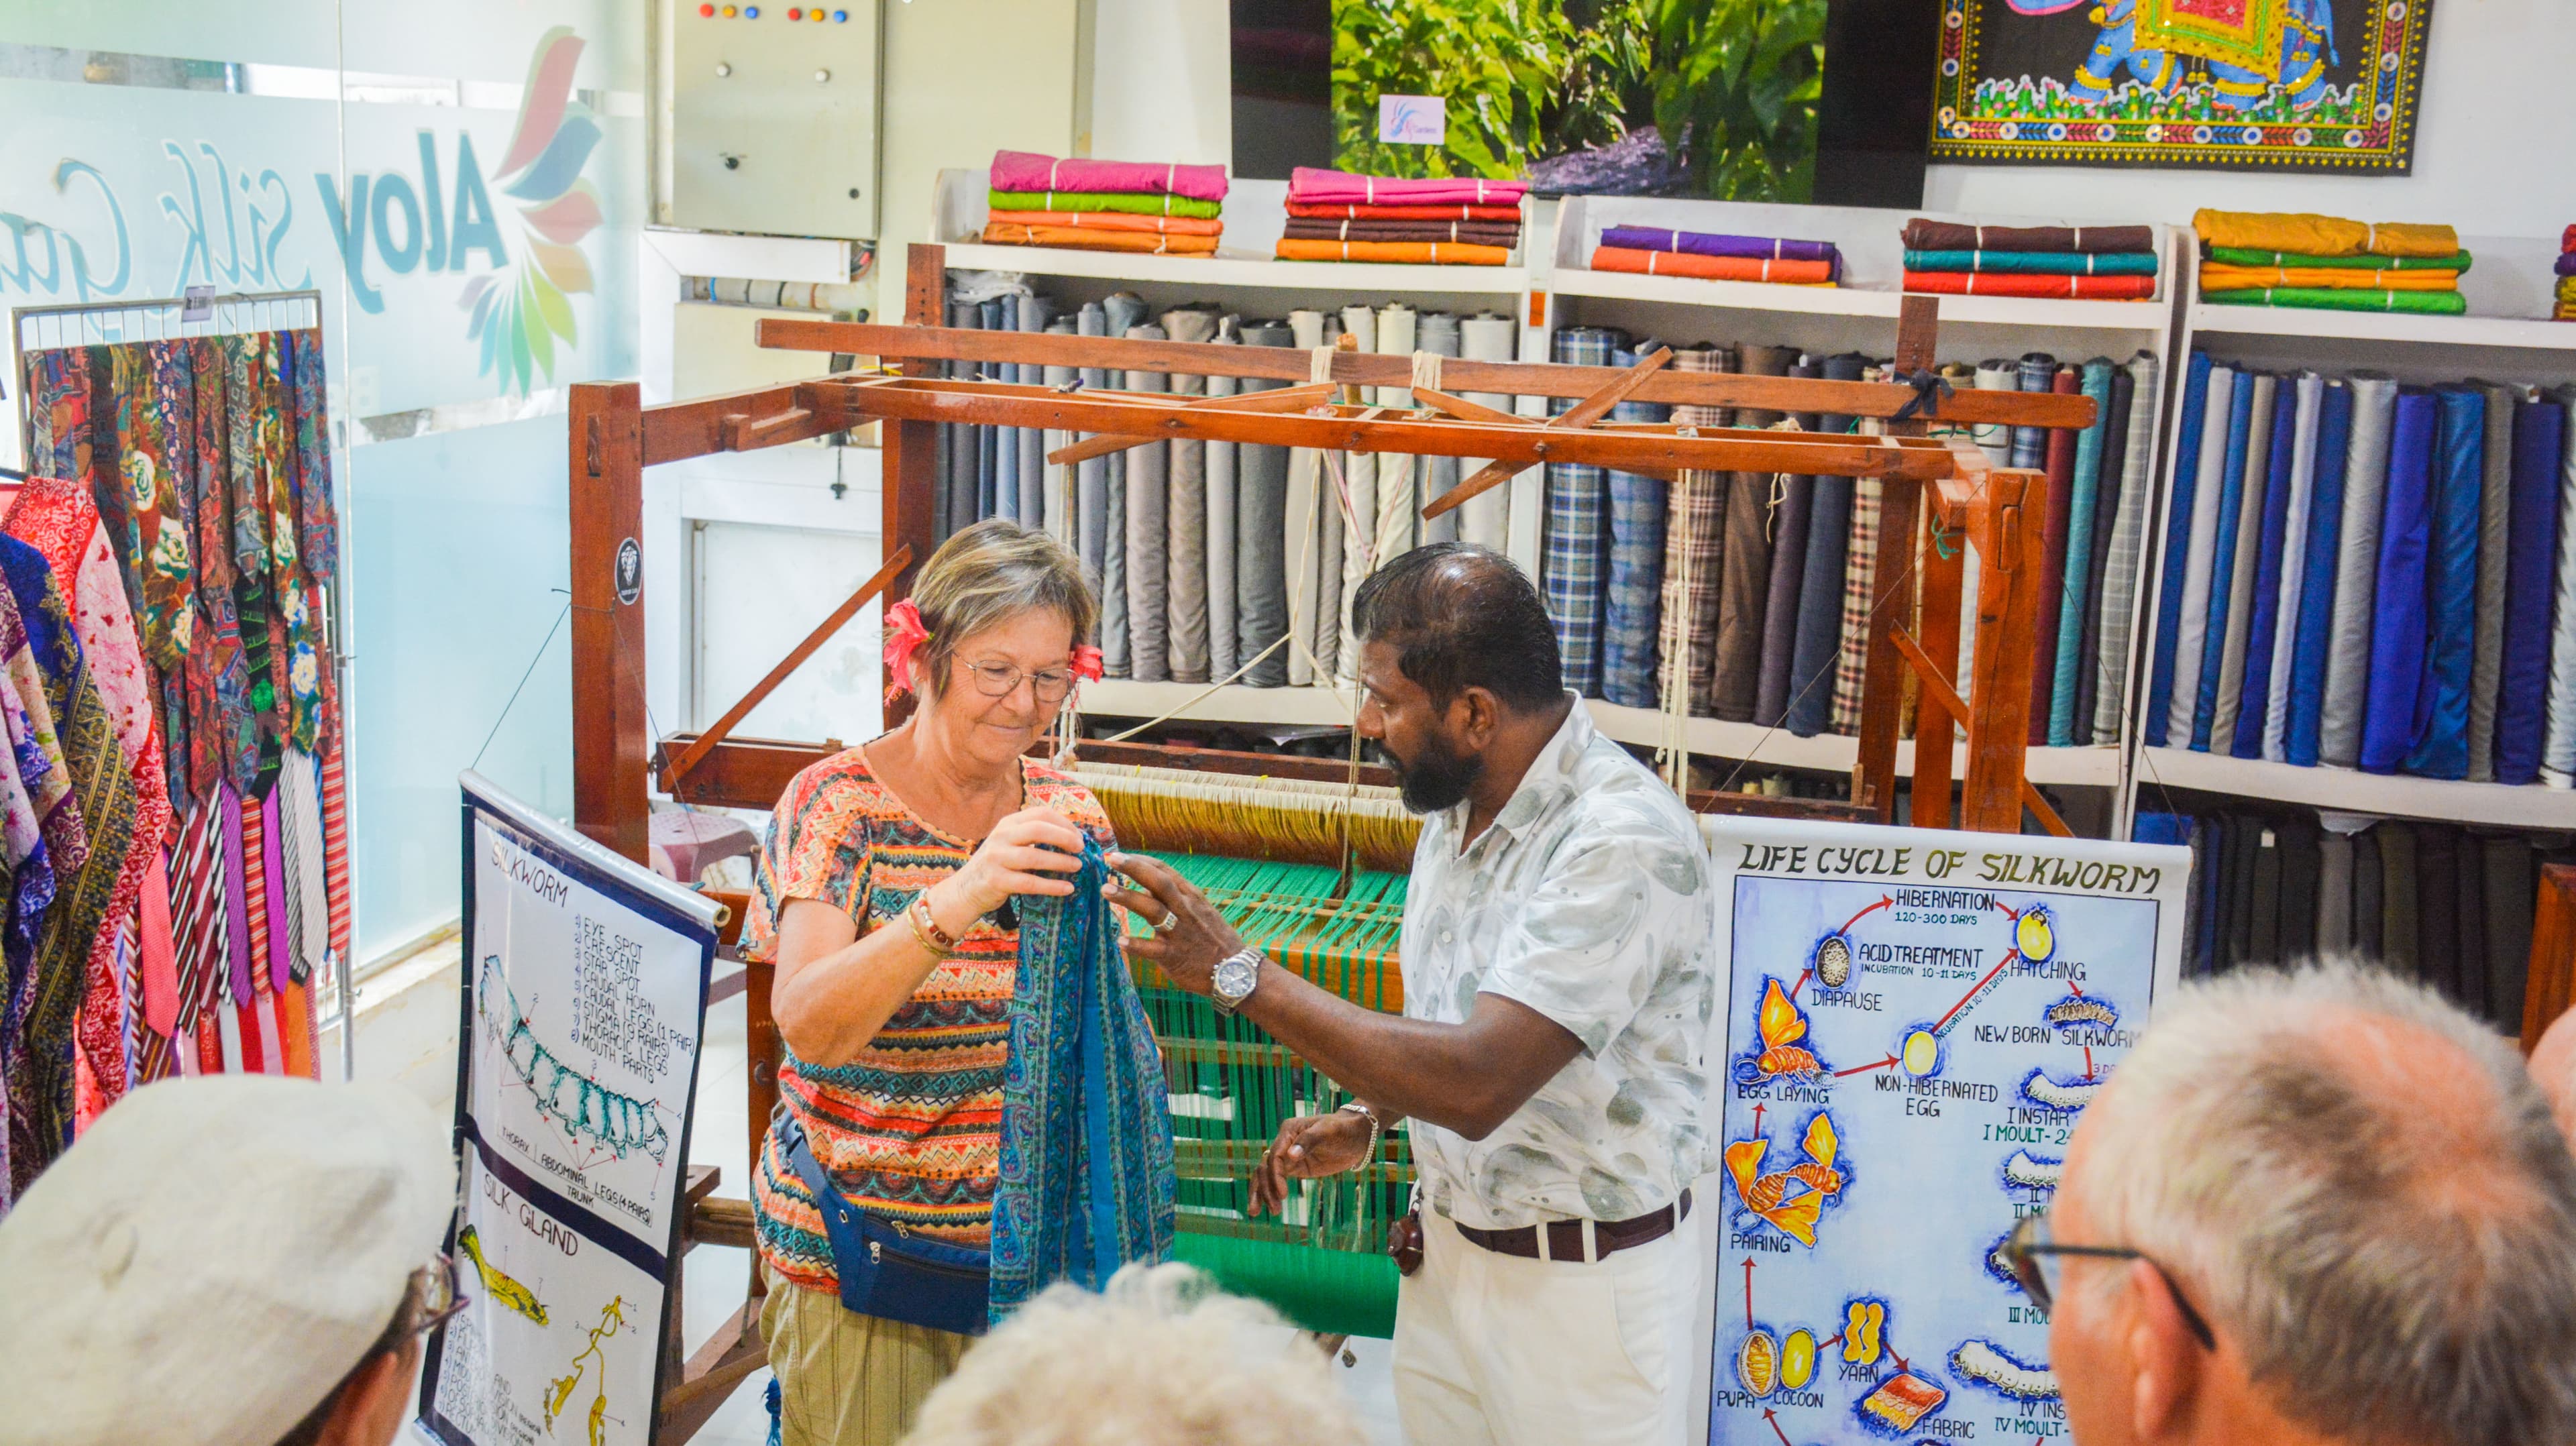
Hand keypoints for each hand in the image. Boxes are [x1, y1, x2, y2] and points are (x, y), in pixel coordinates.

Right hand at [942, 806, 1086, 920]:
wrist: (966, 888)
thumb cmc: (998, 864)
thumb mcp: (1010, 842)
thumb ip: (1033, 836)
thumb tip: (1074, 837)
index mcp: (1008, 823)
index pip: (1040, 814)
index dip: (1064, 824)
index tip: (1079, 837)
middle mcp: (1001, 837)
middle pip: (1038, 829)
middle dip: (1064, 837)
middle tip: (1081, 849)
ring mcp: (996, 858)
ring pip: (1034, 856)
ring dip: (1061, 862)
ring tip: (1077, 866)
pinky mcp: (996, 881)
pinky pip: (1030, 882)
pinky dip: (1052, 886)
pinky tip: (1068, 888)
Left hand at [1102, 851, 1248, 995]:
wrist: (1236, 969)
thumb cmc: (1213, 938)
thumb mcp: (1199, 911)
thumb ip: (1174, 899)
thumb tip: (1146, 887)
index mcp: (1191, 896)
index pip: (1164, 871)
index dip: (1141, 861)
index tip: (1119, 856)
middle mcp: (1185, 910)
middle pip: (1158, 883)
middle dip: (1134, 868)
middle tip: (1111, 859)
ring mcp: (1180, 932)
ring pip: (1153, 910)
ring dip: (1129, 898)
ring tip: (1105, 890)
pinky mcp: (1176, 956)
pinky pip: (1154, 949)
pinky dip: (1137, 944)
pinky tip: (1120, 941)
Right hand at [1248, 1110, 1375, 1216]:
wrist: (1356, 1136)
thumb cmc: (1342, 1129)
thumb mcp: (1328, 1132)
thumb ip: (1309, 1141)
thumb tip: (1291, 1155)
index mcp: (1289, 1131)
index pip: (1274, 1155)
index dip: (1276, 1175)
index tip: (1283, 1195)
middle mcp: (1284, 1143)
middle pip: (1265, 1167)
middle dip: (1265, 1189)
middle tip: (1274, 1211)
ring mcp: (1288, 1157)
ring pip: (1265, 1175)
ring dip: (1261, 1193)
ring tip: (1255, 1213)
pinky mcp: (1294, 1168)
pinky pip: (1276, 1180)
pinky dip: (1269, 1193)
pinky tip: (1265, 1207)